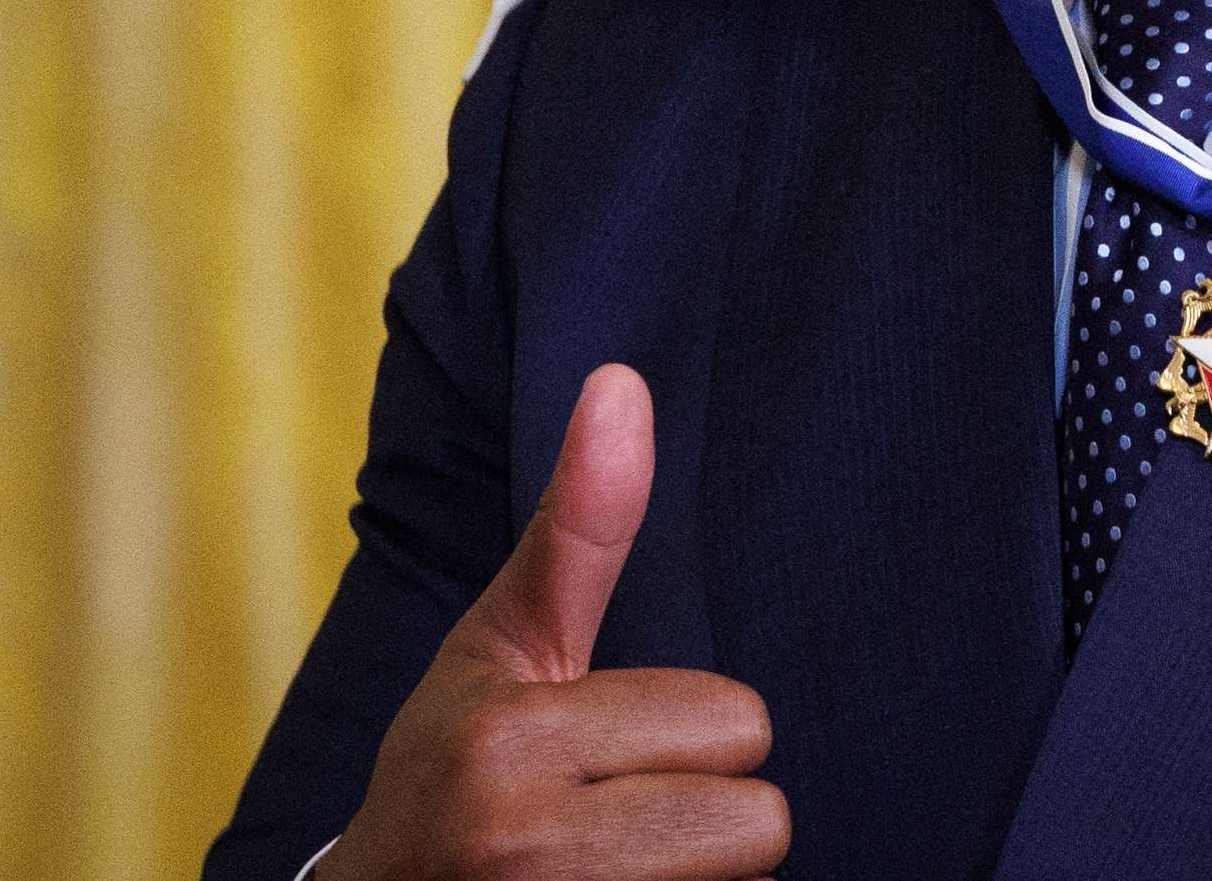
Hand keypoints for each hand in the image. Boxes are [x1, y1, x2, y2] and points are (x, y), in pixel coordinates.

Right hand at [324, 367, 786, 880]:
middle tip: (619, 819)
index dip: (691, 735)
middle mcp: (529, 846)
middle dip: (709, 819)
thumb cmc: (451, 769)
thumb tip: (622, 380)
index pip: (739, 723)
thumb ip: (580, 526)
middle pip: (760, 821)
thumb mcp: (502, 644)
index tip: (606, 751)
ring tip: (615, 869)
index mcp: (514, 742)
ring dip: (703, 880)